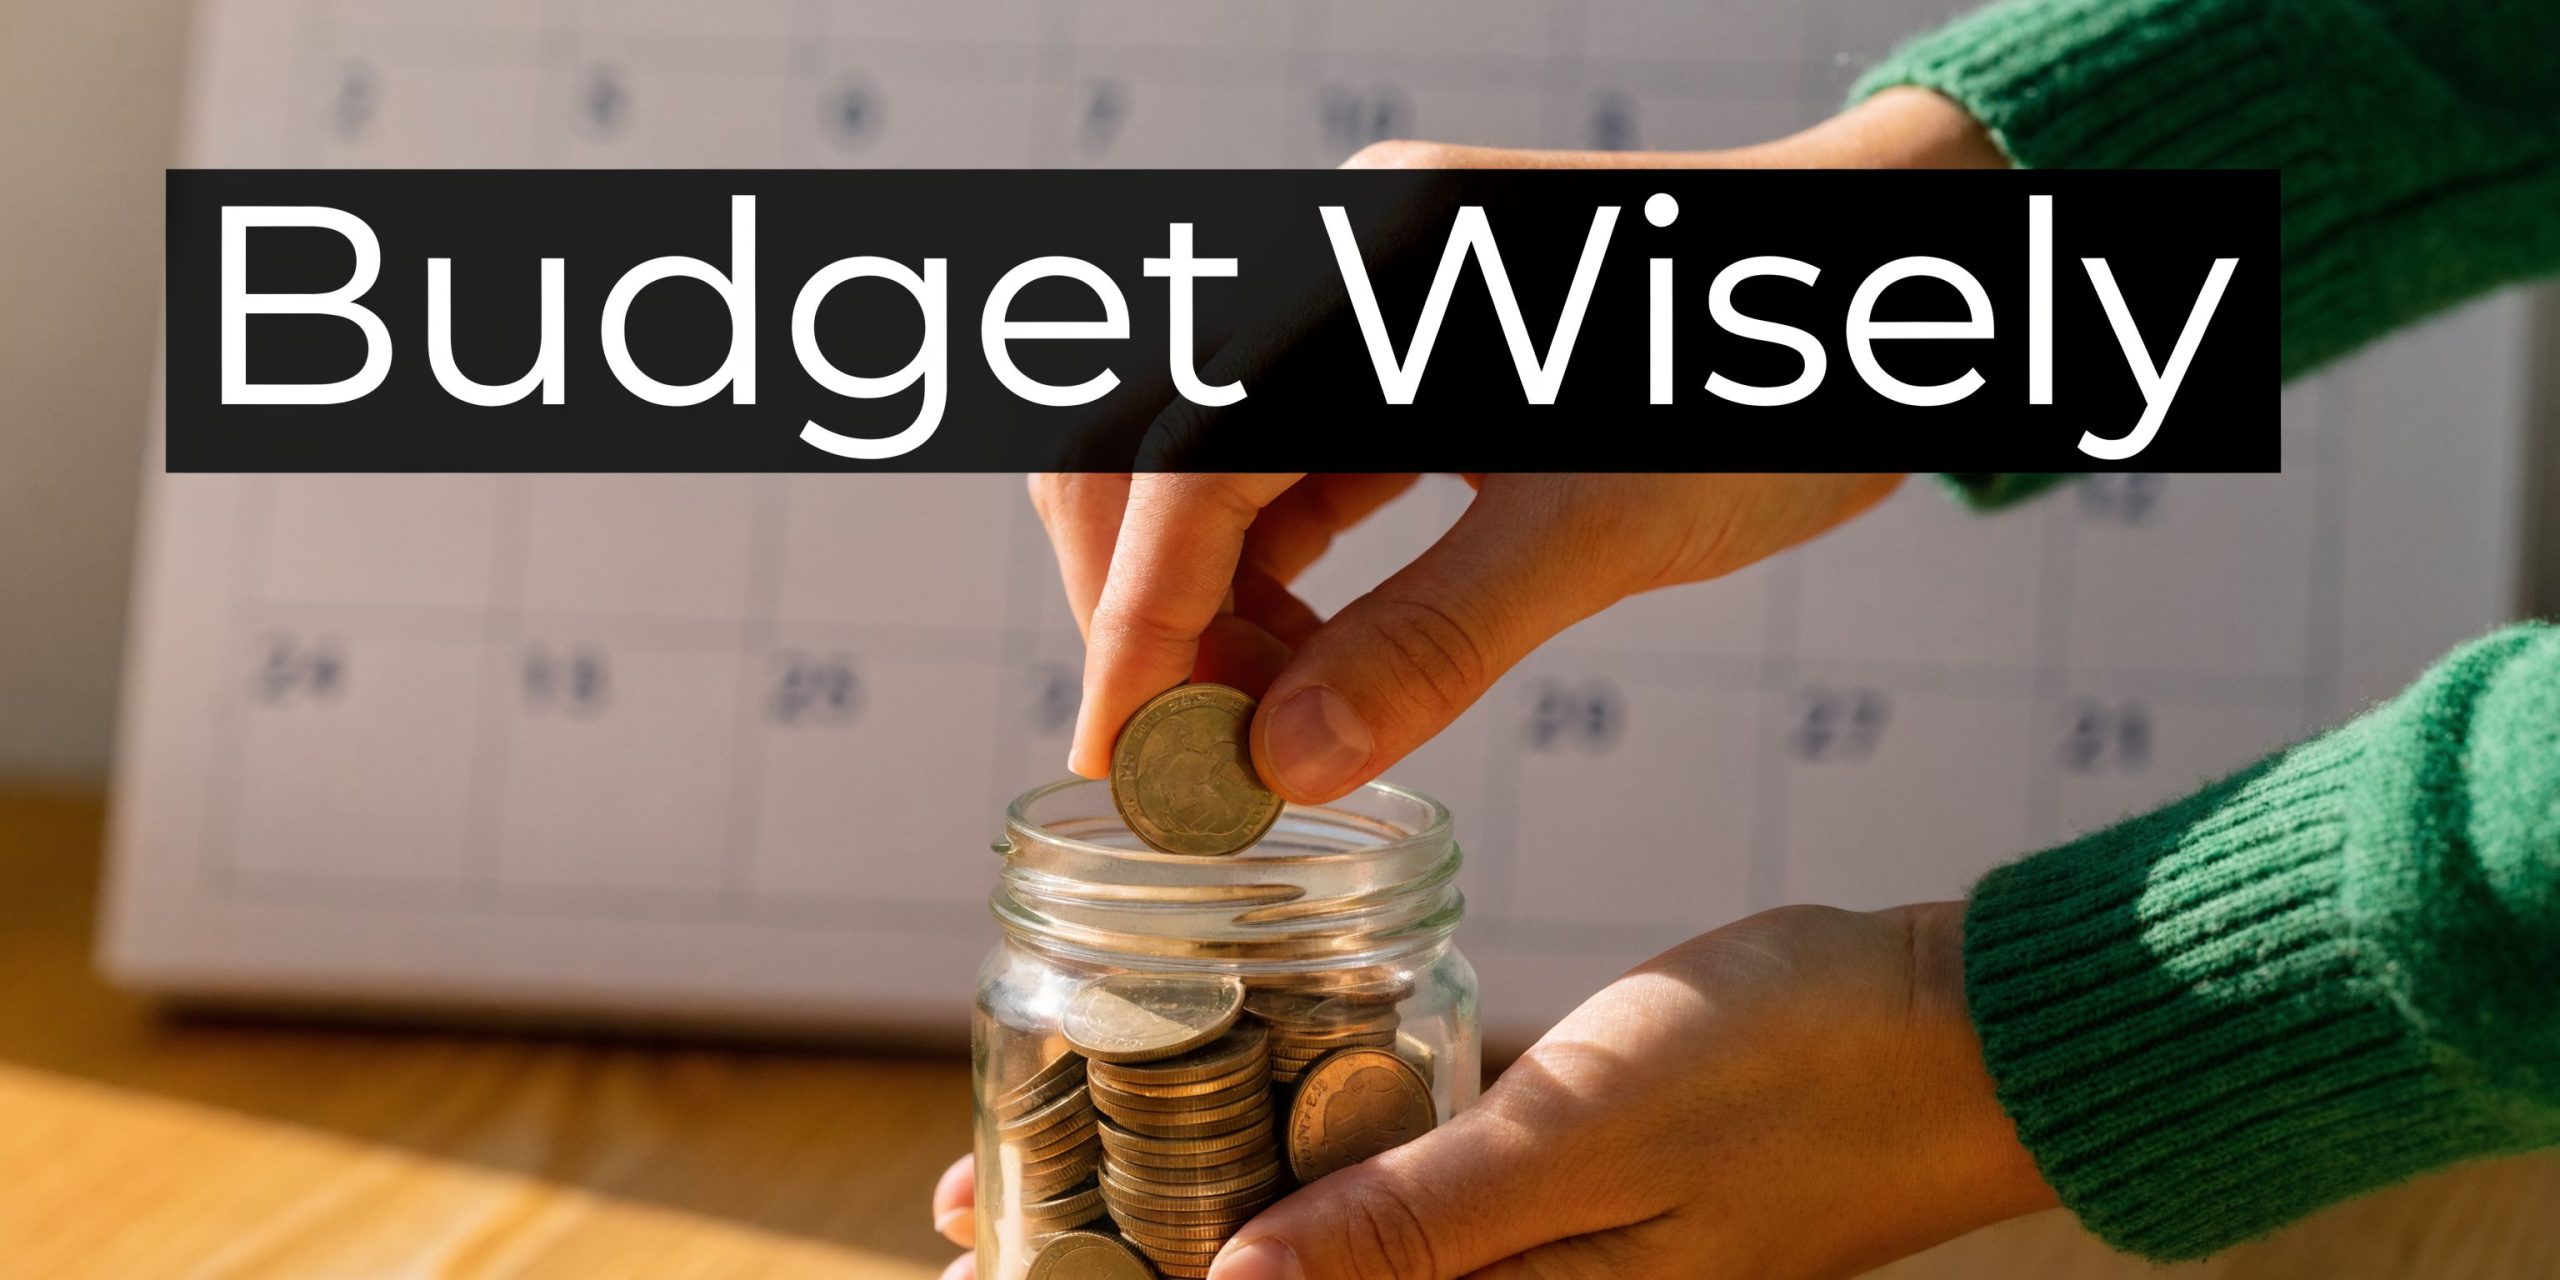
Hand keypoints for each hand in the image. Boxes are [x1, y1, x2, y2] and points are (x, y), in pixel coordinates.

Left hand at [929, 901, 2053, 1279]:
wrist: (1956, 1020)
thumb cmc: (1801, 1069)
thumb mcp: (1595, 1133)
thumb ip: (1420, 1223)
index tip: (999, 1267)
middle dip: (1137, 1266)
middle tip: (987, 1212)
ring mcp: (1526, 1252)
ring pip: (1322, 1252)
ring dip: (1198, 1215)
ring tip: (1061, 1163)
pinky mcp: (1541, 1185)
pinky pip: (1390, 1194)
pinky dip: (1297, 1164)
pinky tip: (1226, 1113)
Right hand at [1032, 88, 1998, 799]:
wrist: (1883, 294)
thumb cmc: (1774, 385)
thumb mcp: (1603, 530)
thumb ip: (1433, 641)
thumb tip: (1277, 765)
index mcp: (1380, 267)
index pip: (1186, 452)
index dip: (1139, 618)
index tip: (1124, 761)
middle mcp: (1342, 259)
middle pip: (1143, 434)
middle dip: (1144, 603)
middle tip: (1190, 758)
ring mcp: (1362, 298)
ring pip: (1201, 460)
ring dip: (1205, 598)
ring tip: (1262, 731)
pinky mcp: (1395, 345)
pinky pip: (1282, 464)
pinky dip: (1272, 573)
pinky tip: (1311, 666)